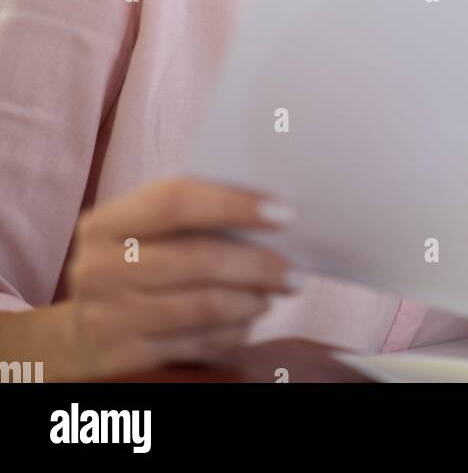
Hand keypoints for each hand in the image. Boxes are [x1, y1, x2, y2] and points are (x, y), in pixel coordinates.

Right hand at [65, 178, 300, 379]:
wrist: (80, 332)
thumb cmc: (131, 265)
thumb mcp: (140, 233)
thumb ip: (186, 217)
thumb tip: (267, 212)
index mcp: (105, 224)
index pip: (175, 201)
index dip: (233, 204)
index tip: (284, 213)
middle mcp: (99, 269)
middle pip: (197, 259)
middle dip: (257, 264)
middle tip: (294, 270)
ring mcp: (107, 317)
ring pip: (203, 305)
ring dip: (251, 299)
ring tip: (275, 293)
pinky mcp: (123, 359)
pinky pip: (196, 343)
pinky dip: (232, 331)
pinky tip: (249, 320)